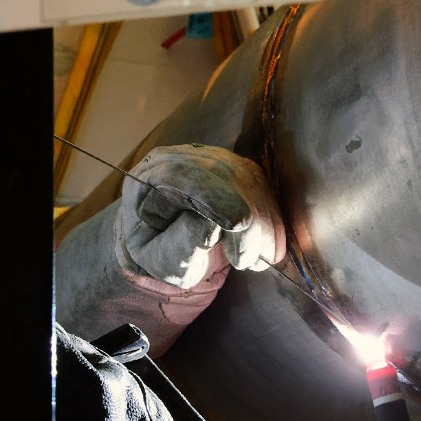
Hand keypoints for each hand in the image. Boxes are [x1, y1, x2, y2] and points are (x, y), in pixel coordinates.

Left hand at [114, 144, 285, 288]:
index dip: (215, 196)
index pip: (183, 175)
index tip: (240, 224)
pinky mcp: (238, 167)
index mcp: (150, 177)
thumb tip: (211, 225)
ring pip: (250, 181)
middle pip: (225, 176)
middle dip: (247, 220)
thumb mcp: (165, 262)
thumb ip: (182, 246)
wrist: (172, 246)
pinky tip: (267, 250)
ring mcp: (213, 158)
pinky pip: (263, 187)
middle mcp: (182, 158)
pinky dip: (271, 219)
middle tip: (245, 262)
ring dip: (263, 224)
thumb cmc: (163, 256)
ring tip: (256, 262)